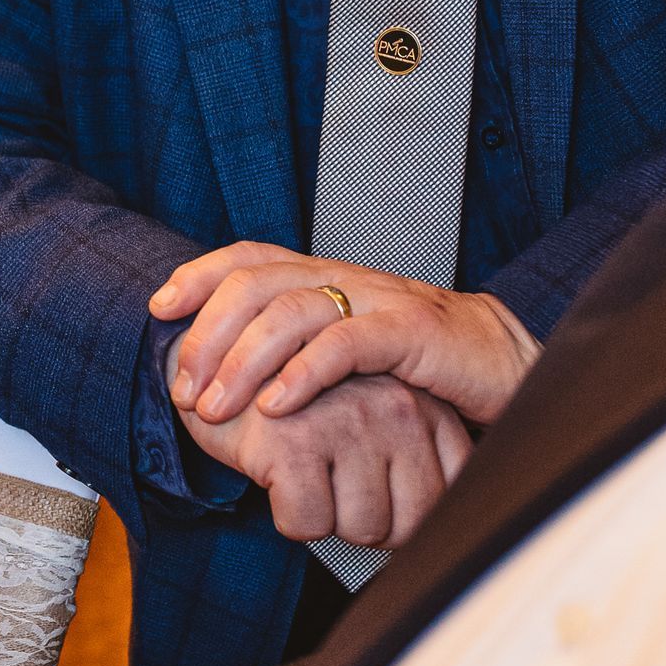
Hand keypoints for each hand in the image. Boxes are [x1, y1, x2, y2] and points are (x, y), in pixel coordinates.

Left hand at [152, 244, 540, 427]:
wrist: (505, 364)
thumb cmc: (419, 365)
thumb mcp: (349, 350)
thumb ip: (299, 351)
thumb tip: (229, 379)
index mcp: (326, 277)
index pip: (249, 258)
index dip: (200, 275)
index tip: (160, 306)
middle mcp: (344, 279)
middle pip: (256, 284)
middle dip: (209, 332)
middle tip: (184, 385)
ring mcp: (376, 300)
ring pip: (292, 312)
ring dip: (243, 361)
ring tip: (214, 406)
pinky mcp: (410, 332)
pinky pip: (345, 345)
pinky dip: (303, 375)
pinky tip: (276, 407)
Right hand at [179, 376, 472, 547]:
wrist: (220, 370)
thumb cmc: (302, 406)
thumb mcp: (377, 422)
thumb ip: (415, 462)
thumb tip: (449, 531)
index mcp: (421, 403)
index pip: (447, 499)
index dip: (403, 513)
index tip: (370, 486)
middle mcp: (393, 404)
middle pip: (408, 524)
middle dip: (365, 519)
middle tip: (331, 478)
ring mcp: (346, 419)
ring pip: (361, 528)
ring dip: (327, 515)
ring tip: (306, 468)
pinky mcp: (295, 440)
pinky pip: (309, 524)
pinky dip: (287, 512)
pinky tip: (277, 470)